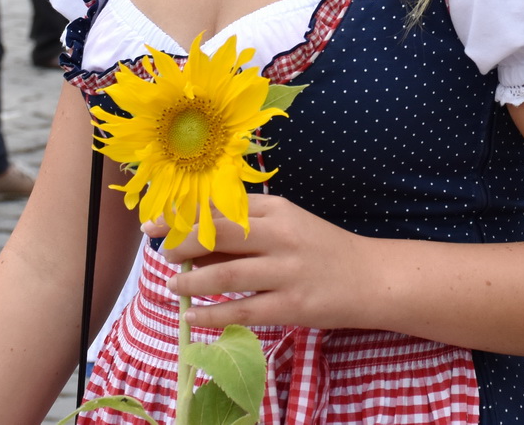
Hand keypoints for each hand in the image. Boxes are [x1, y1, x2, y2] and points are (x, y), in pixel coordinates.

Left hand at [153, 194, 376, 330]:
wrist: (369, 277)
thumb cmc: (321, 250)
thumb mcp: (287, 227)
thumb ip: (246, 231)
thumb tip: (194, 243)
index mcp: (278, 209)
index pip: (221, 207)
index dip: (182, 215)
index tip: (153, 223)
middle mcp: (281, 235)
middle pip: (219, 234)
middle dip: (182, 243)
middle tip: (163, 253)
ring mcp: (287, 271)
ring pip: (226, 274)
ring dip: (192, 281)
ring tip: (174, 285)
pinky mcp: (292, 304)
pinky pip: (242, 310)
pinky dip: (211, 314)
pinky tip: (192, 316)